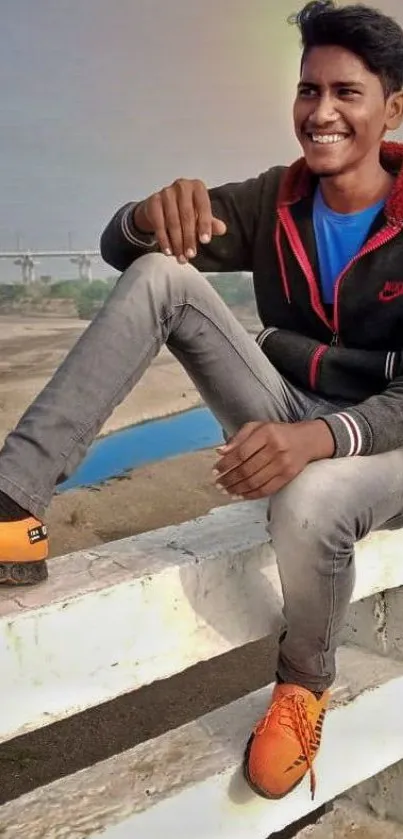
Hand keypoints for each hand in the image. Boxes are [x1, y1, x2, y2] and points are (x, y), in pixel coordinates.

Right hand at [133, 178, 226, 262]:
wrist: (161, 205)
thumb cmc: (185, 209)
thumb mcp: (201, 215)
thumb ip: (211, 222)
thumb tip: (222, 229)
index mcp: (197, 187)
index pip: (203, 206)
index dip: (204, 225)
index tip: (205, 241)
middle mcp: (182, 186)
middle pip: (187, 216)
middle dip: (189, 238)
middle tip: (191, 255)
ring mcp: (166, 192)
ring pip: (173, 222)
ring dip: (177, 243)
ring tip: (181, 257)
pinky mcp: (154, 201)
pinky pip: (159, 224)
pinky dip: (164, 240)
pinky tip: (168, 251)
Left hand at [213, 420, 334, 498]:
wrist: (306, 440)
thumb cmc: (277, 433)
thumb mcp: (257, 427)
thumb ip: (238, 437)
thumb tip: (220, 452)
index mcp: (266, 433)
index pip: (241, 452)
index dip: (226, 464)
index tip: (215, 470)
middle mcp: (276, 449)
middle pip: (247, 469)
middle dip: (229, 479)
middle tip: (218, 484)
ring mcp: (283, 464)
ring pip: (255, 482)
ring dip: (237, 489)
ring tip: (226, 491)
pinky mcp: (288, 476)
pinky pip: (266, 489)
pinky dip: (251, 495)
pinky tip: (240, 495)